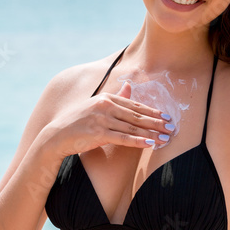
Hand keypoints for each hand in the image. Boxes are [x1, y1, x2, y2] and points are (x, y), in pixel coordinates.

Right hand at [45, 81, 172, 157]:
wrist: (57, 136)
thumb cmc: (78, 122)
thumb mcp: (96, 106)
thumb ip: (115, 97)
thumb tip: (129, 86)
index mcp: (106, 98)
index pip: (135, 105)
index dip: (152, 111)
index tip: (166, 116)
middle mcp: (105, 106)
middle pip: (137, 116)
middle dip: (157, 122)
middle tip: (172, 127)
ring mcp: (102, 120)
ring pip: (133, 127)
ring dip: (152, 133)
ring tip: (166, 138)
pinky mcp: (98, 133)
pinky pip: (123, 138)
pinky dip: (139, 141)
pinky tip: (151, 143)